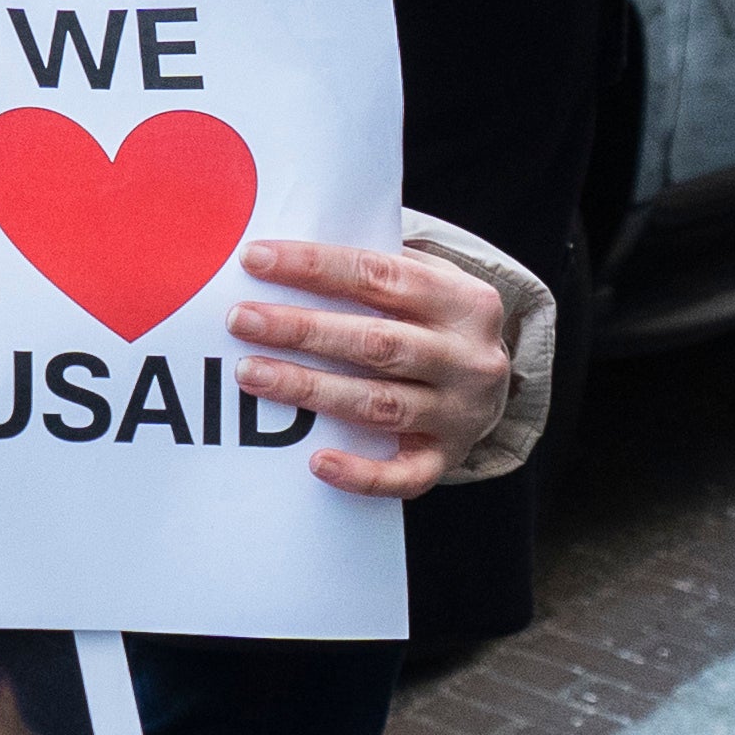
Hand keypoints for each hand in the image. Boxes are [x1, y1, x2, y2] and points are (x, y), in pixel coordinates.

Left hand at [227, 238, 516, 501]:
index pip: (380, 275)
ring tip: (250, 373)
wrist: (494, 388)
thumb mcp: (427, 283)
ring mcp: (460, 414)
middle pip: (375, 342)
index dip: (314, 266)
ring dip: (310, 389)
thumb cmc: (435, 324)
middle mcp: (468, 358)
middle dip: (301, 329)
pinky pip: (402, 476)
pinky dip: (360, 473)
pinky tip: (315, 461)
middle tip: (241, 320)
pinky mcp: (445, 459)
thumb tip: (284, 258)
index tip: (254, 260)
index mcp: (464, 301)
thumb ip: (374, 269)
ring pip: (378, 404)